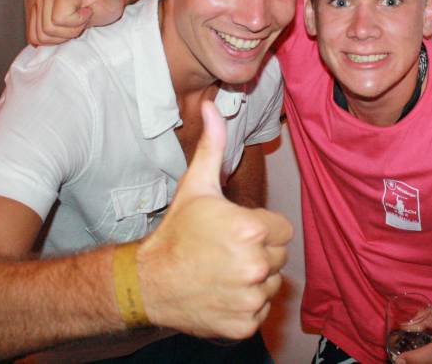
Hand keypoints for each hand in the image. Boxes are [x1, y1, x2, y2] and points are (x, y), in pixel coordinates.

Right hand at [28, 0, 126, 45]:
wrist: (100, 5)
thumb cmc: (106, 3)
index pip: (59, 19)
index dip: (77, 22)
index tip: (88, 13)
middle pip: (48, 29)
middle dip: (69, 31)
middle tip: (82, 20)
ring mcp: (39, 1)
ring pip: (41, 35)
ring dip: (60, 35)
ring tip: (73, 23)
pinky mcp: (35, 13)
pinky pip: (34, 36)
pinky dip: (50, 39)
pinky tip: (63, 29)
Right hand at [136, 101, 292, 338]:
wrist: (149, 282)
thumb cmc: (177, 232)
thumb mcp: (196, 186)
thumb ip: (213, 146)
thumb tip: (213, 107)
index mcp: (251, 229)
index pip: (282, 229)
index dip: (261, 228)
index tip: (236, 230)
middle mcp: (255, 265)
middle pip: (278, 257)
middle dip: (259, 252)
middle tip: (226, 250)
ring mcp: (250, 298)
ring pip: (270, 284)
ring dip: (254, 279)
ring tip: (223, 271)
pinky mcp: (245, 325)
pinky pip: (260, 310)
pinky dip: (245, 305)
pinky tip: (222, 292)